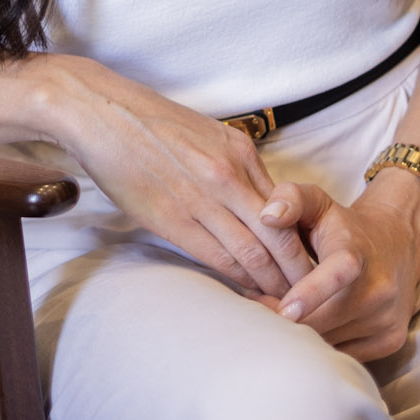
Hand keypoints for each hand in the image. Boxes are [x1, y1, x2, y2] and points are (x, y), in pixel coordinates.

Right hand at [42, 56, 315, 299]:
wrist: (103, 113)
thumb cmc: (152, 124)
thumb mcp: (207, 134)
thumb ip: (235, 168)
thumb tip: (257, 203)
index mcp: (239, 152)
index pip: (287, 208)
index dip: (304, 241)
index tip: (316, 263)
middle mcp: (227, 175)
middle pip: (278, 235)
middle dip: (299, 271)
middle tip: (314, 297)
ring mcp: (201, 197)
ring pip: (251, 252)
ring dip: (272, 283)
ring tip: (287, 306)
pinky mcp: (171, 218)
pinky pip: (216, 257)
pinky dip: (237, 280)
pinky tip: (247, 293)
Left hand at [253, 166, 419, 360]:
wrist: (399, 242)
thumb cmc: (344, 225)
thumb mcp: (319, 201)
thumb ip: (290, 198)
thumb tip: (267, 216)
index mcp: (356, 253)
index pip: (337, 274)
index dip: (311, 293)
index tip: (285, 311)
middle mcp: (378, 288)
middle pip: (325, 320)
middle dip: (287, 318)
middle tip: (259, 306)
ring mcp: (387, 318)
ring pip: (332, 341)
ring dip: (303, 334)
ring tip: (281, 314)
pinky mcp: (392, 340)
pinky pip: (345, 354)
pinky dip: (324, 346)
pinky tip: (310, 327)